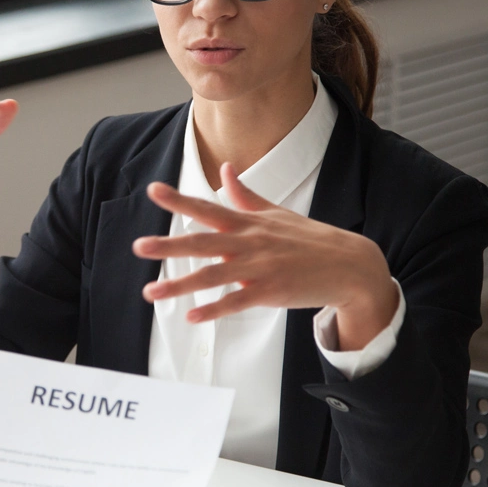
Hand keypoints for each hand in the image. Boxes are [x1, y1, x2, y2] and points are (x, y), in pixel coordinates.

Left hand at [132, 162, 398, 350]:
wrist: (349, 265)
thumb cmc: (309, 238)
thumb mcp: (275, 212)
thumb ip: (244, 195)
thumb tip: (226, 169)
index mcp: (248, 223)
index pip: (207, 208)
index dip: (179, 200)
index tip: (153, 191)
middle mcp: (249, 243)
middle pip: (203, 242)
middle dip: (169, 244)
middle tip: (138, 246)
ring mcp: (259, 268)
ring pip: (213, 276)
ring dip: (180, 284)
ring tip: (150, 292)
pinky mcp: (270, 292)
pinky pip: (236, 302)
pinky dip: (214, 309)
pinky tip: (191, 316)